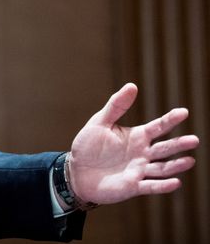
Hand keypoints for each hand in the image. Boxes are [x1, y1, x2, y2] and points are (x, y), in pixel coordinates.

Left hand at [67, 83, 199, 205]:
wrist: (76, 171)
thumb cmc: (88, 145)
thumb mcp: (100, 122)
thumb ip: (116, 106)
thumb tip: (132, 85)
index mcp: (136, 136)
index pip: (158, 127)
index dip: (170, 120)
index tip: (184, 112)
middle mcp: (142, 153)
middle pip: (164, 148)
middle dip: (179, 144)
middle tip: (194, 140)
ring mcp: (139, 170)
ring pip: (162, 168)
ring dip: (176, 166)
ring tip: (190, 160)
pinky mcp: (133, 186)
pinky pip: (151, 186)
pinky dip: (163, 186)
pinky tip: (176, 182)